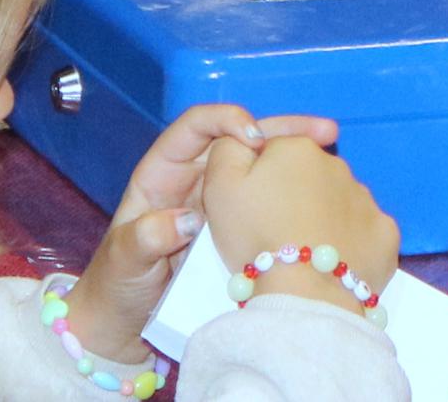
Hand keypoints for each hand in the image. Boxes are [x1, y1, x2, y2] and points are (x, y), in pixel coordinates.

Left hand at [62, 106, 339, 361]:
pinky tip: (320, 194)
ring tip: (332, 150)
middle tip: (322, 130)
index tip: (254, 136)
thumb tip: (186, 220)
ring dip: (294, 156)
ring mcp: (218, 206)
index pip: (196, 127)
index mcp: (163, 173)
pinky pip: (263, 205)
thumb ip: (145, 239)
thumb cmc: (115, 285)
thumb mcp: (123, 261)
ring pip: (258, 169)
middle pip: (240, 140)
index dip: (225, 121)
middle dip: (280, 129)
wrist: (124, 326)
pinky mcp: (234, 232)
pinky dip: (290, 196)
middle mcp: (194, 181)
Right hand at [205, 132, 401, 308]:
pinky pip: (365, 233)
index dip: (260, 181)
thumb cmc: (256, 237)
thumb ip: (229, 150)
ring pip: (338, 203)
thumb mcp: (220, 186)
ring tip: (304, 254)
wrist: (304, 294)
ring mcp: (366, 200)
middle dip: (294, 197)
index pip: (275, 154)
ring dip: (323, 220)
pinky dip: (351, 244)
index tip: (253, 210)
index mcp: (297, 149)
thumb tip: (248, 140)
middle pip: (309, 176)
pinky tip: (333, 264)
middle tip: (275, 234)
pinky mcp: (386, 234)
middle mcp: (337, 165)